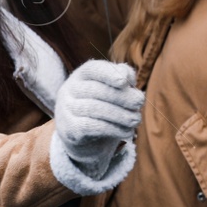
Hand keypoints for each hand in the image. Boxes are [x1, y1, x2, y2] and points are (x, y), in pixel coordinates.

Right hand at [52, 60, 143, 176]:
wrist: (83, 137)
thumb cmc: (103, 105)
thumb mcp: (111, 88)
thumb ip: (122, 76)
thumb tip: (129, 77)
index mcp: (81, 75)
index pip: (93, 69)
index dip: (109, 73)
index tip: (125, 82)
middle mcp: (70, 89)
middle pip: (96, 90)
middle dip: (121, 96)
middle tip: (139, 102)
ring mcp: (66, 109)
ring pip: (94, 109)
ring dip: (120, 115)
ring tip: (136, 119)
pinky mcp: (69, 129)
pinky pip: (91, 127)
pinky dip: (112, 129)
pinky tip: (127, 132)